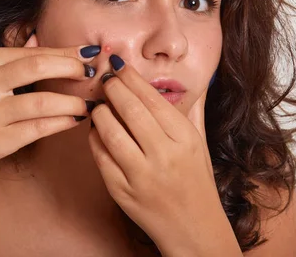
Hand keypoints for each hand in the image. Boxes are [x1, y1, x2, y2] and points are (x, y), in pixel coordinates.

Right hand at [0, 32, 99, 179]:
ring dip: (73, 101)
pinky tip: (75, 120)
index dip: (66, 53)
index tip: (89, 54)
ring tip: (88, 103)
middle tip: (94, 73)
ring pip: (44, 101)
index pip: (34, 52)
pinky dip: (62, 122)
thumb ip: (9, 59)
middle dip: (73, 69)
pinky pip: (39, 128)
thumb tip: (40, 42)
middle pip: (40, 66)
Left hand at [88, 54, 222, 254]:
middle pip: (130, 111)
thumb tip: (201, 77)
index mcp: (184, 140)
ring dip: (100, 113)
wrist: (193, 229)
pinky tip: (96, 130)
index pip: (153, 100)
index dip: (131, 79)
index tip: (119, 66)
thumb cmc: (196, 181)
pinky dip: (94, 139)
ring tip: (100, 104)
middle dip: (113, 89)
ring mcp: (141, 176)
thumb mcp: (199, 143)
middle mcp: (164, 156)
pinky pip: (101, 157)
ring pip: (111, 133)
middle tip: (106, 80)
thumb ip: (194, 109)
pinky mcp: (122, 192)